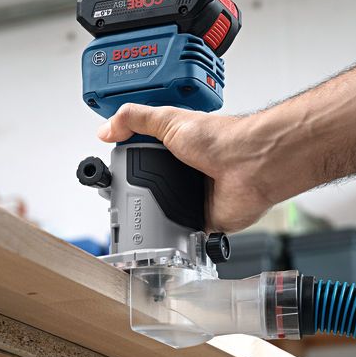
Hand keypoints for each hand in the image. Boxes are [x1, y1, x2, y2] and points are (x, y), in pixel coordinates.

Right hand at [97, 104, 274, 231]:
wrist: (250, 165)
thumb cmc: (221, 139)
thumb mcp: (170, 119)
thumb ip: (136, 119)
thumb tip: (105, 130)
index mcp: (174, 149)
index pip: (140, 158)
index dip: (124, 167)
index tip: (107, 176)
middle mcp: (183, 173)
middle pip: (148, 190)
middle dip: (134, 197)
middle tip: (119, 203)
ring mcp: (193, 198)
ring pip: (162, 214)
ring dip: (152, 218)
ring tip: (135, 222)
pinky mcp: (203, 221)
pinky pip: (181, 234)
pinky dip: (173, 237)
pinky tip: (162, 236)